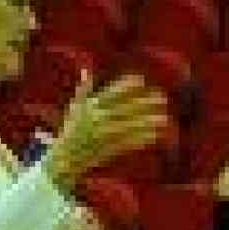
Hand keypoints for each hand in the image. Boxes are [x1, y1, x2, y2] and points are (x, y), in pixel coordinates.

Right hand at [45, 74, 167, 192]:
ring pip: (128, 126)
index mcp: (88, 107)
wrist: (63, 158)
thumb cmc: (71, 130)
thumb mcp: (74, 108)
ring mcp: (100, 135)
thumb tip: (85, 70)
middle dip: (143, 103)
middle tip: (162, 98)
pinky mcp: (106, 150)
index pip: (109, 93)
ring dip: (147, 122)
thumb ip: (83, 90)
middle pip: (123, 109)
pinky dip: (141, 139)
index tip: (141, 80)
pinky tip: (156, 135)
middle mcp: (94, 119)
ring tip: (165, 118)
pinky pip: (126, 143)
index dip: (125, 86)